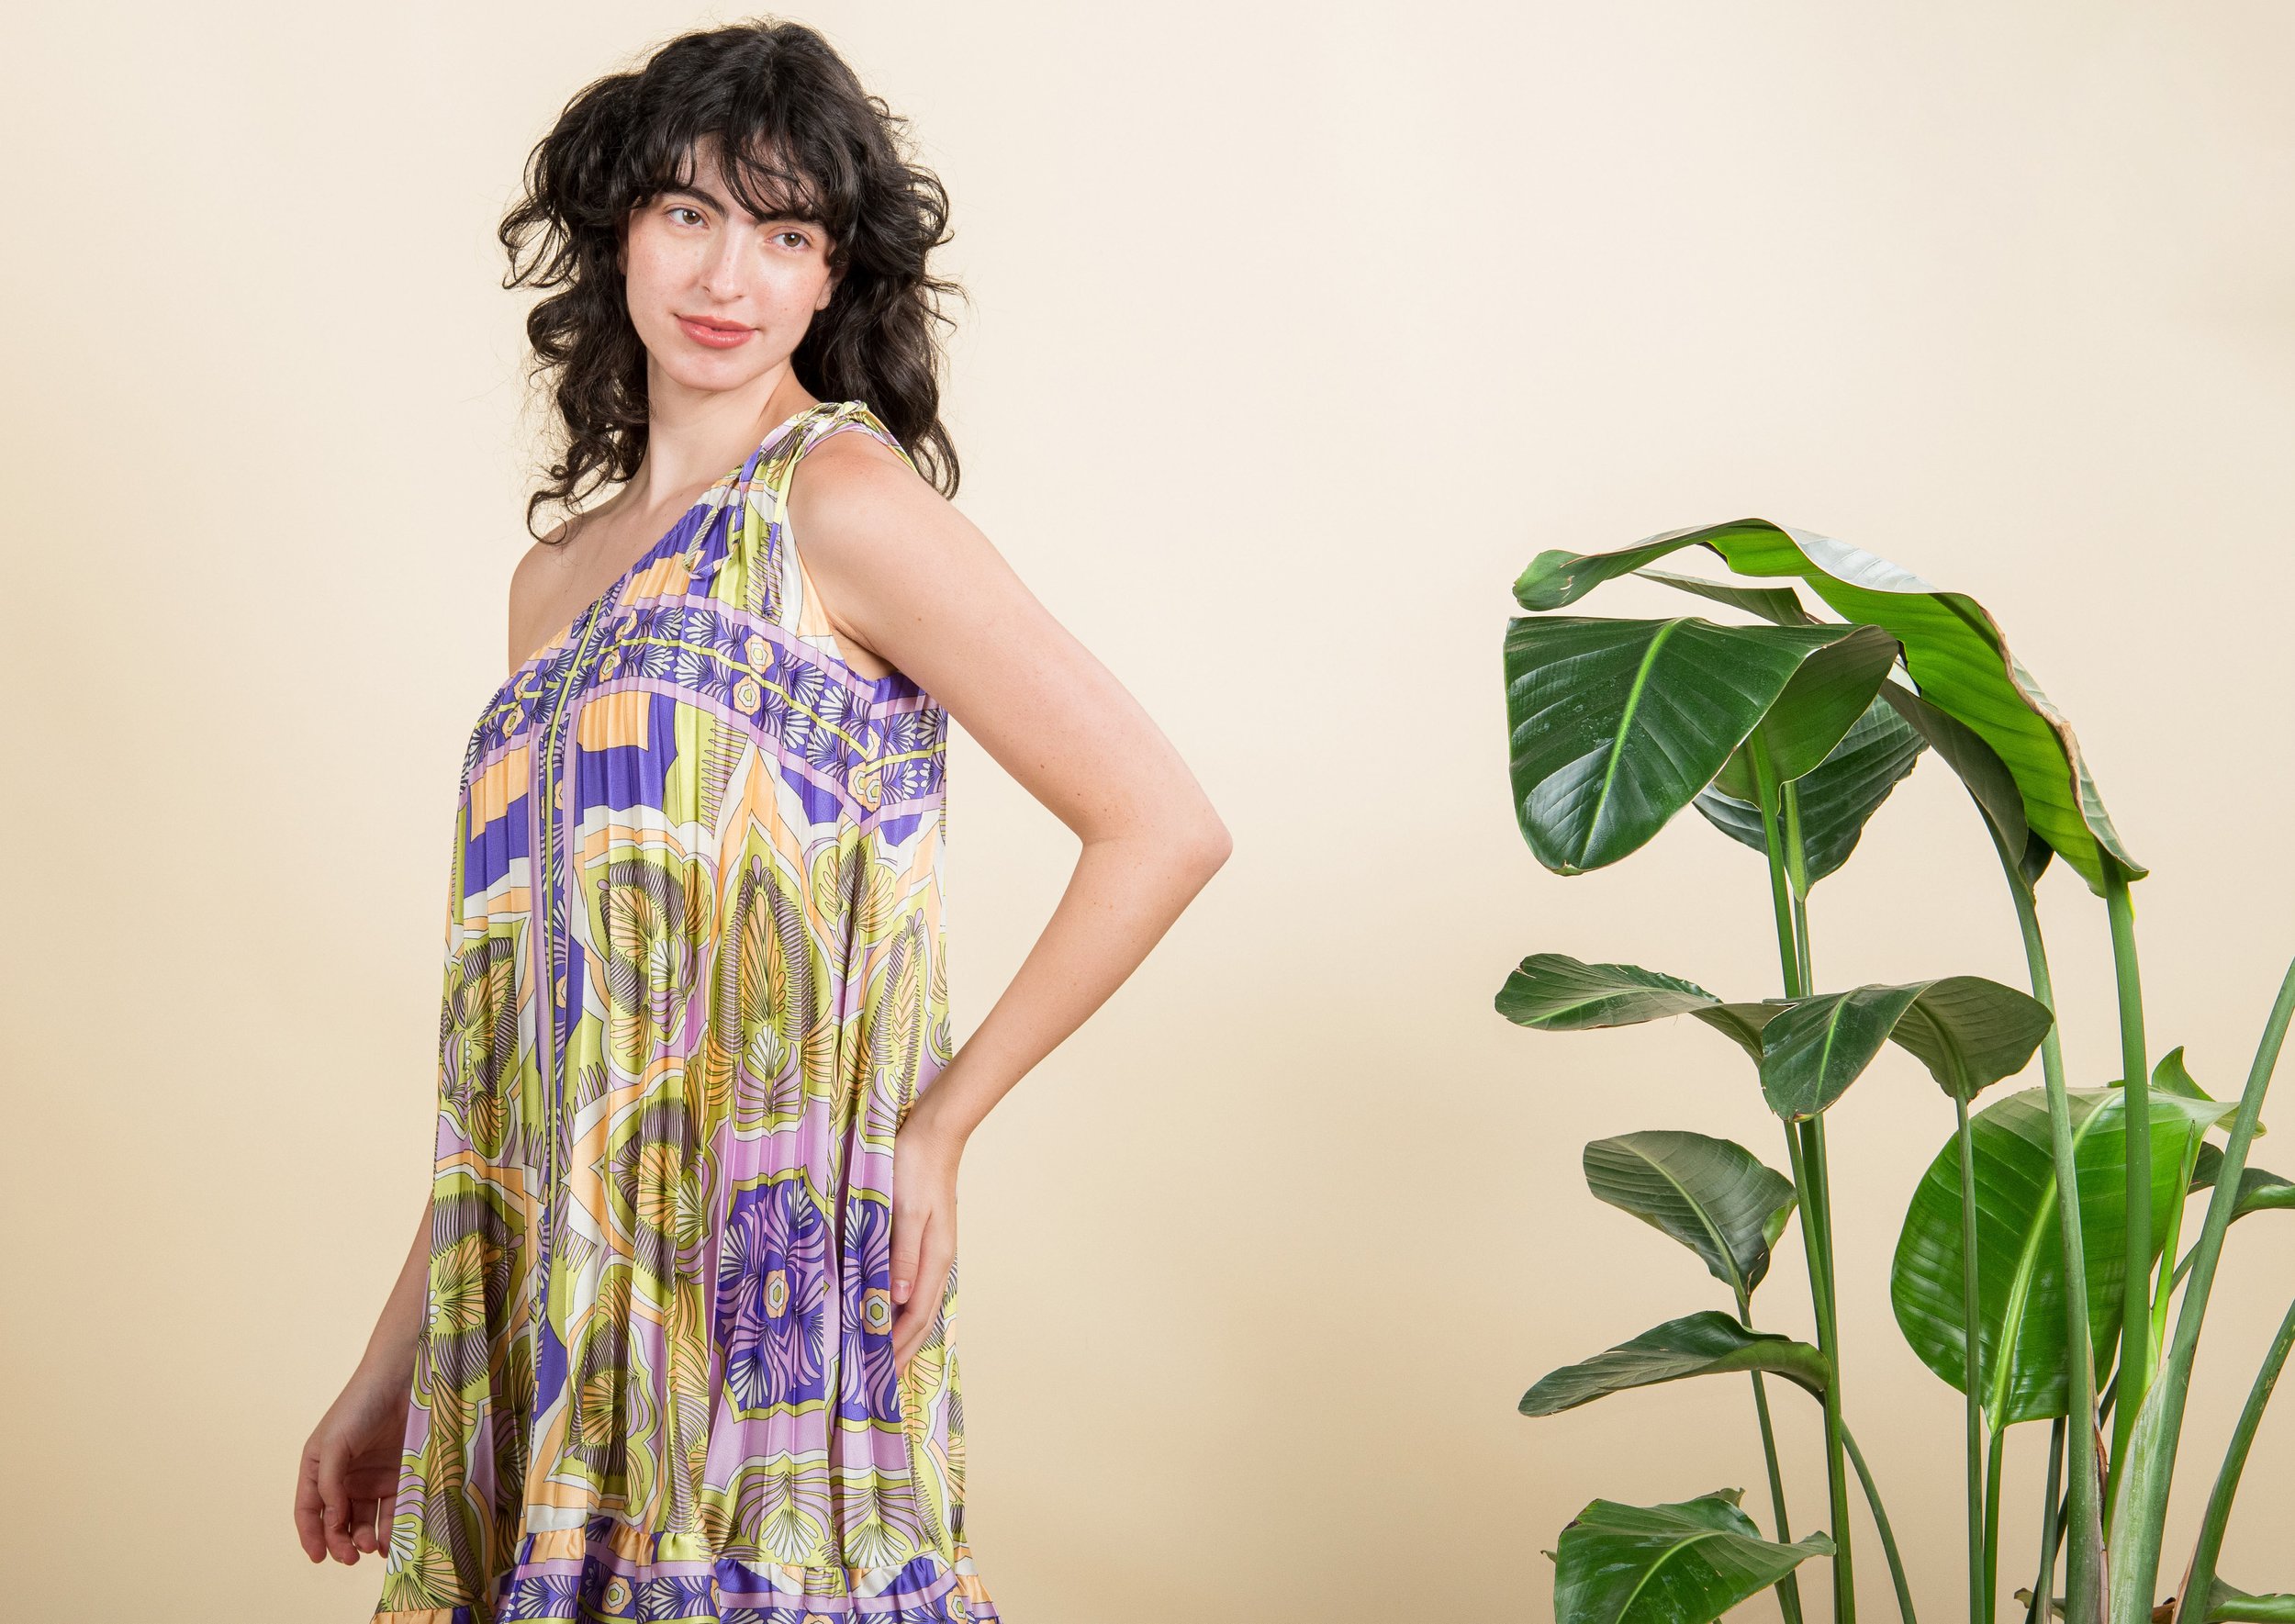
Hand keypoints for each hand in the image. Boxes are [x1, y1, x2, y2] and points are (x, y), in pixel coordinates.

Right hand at [294, 1361, 411, 1565]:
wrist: (402, 1379)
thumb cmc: (360, 1406)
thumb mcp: (334, 1444)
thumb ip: (329, 1483)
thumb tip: (332, 1521)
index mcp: (319, 1469)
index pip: (309, 1511)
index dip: (311, 1536)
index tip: (318, 1557)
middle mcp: (345, 1478)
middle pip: (338, 1521)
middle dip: (342, 1542)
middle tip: (351, 1557)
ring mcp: (373, 1478)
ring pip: (366, 1520)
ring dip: (366, 1538)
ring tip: (373, 1547)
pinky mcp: (401, 1476)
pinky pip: (395, 1509)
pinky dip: (391, 1528)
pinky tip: (391, 1539)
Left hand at [888, 1109, 963, 1371]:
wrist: (932, 1135)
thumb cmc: (914, 1169)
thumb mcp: (904, 1211)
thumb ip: (902, 1256)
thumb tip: (896, 1300)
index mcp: (934, 1259)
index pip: (915, 1317)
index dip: (896, 1348)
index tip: (877, 1375)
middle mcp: (936, 1262)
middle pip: (920, 1319)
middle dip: (901, 1351)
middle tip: (879, 1382)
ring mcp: (932, 1253)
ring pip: (917, 1305)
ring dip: (901, 1334)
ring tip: (881, 1357)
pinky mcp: (922, 1242)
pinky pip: (912, 1287)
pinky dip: (900, 1310)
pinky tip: (886, 1313)